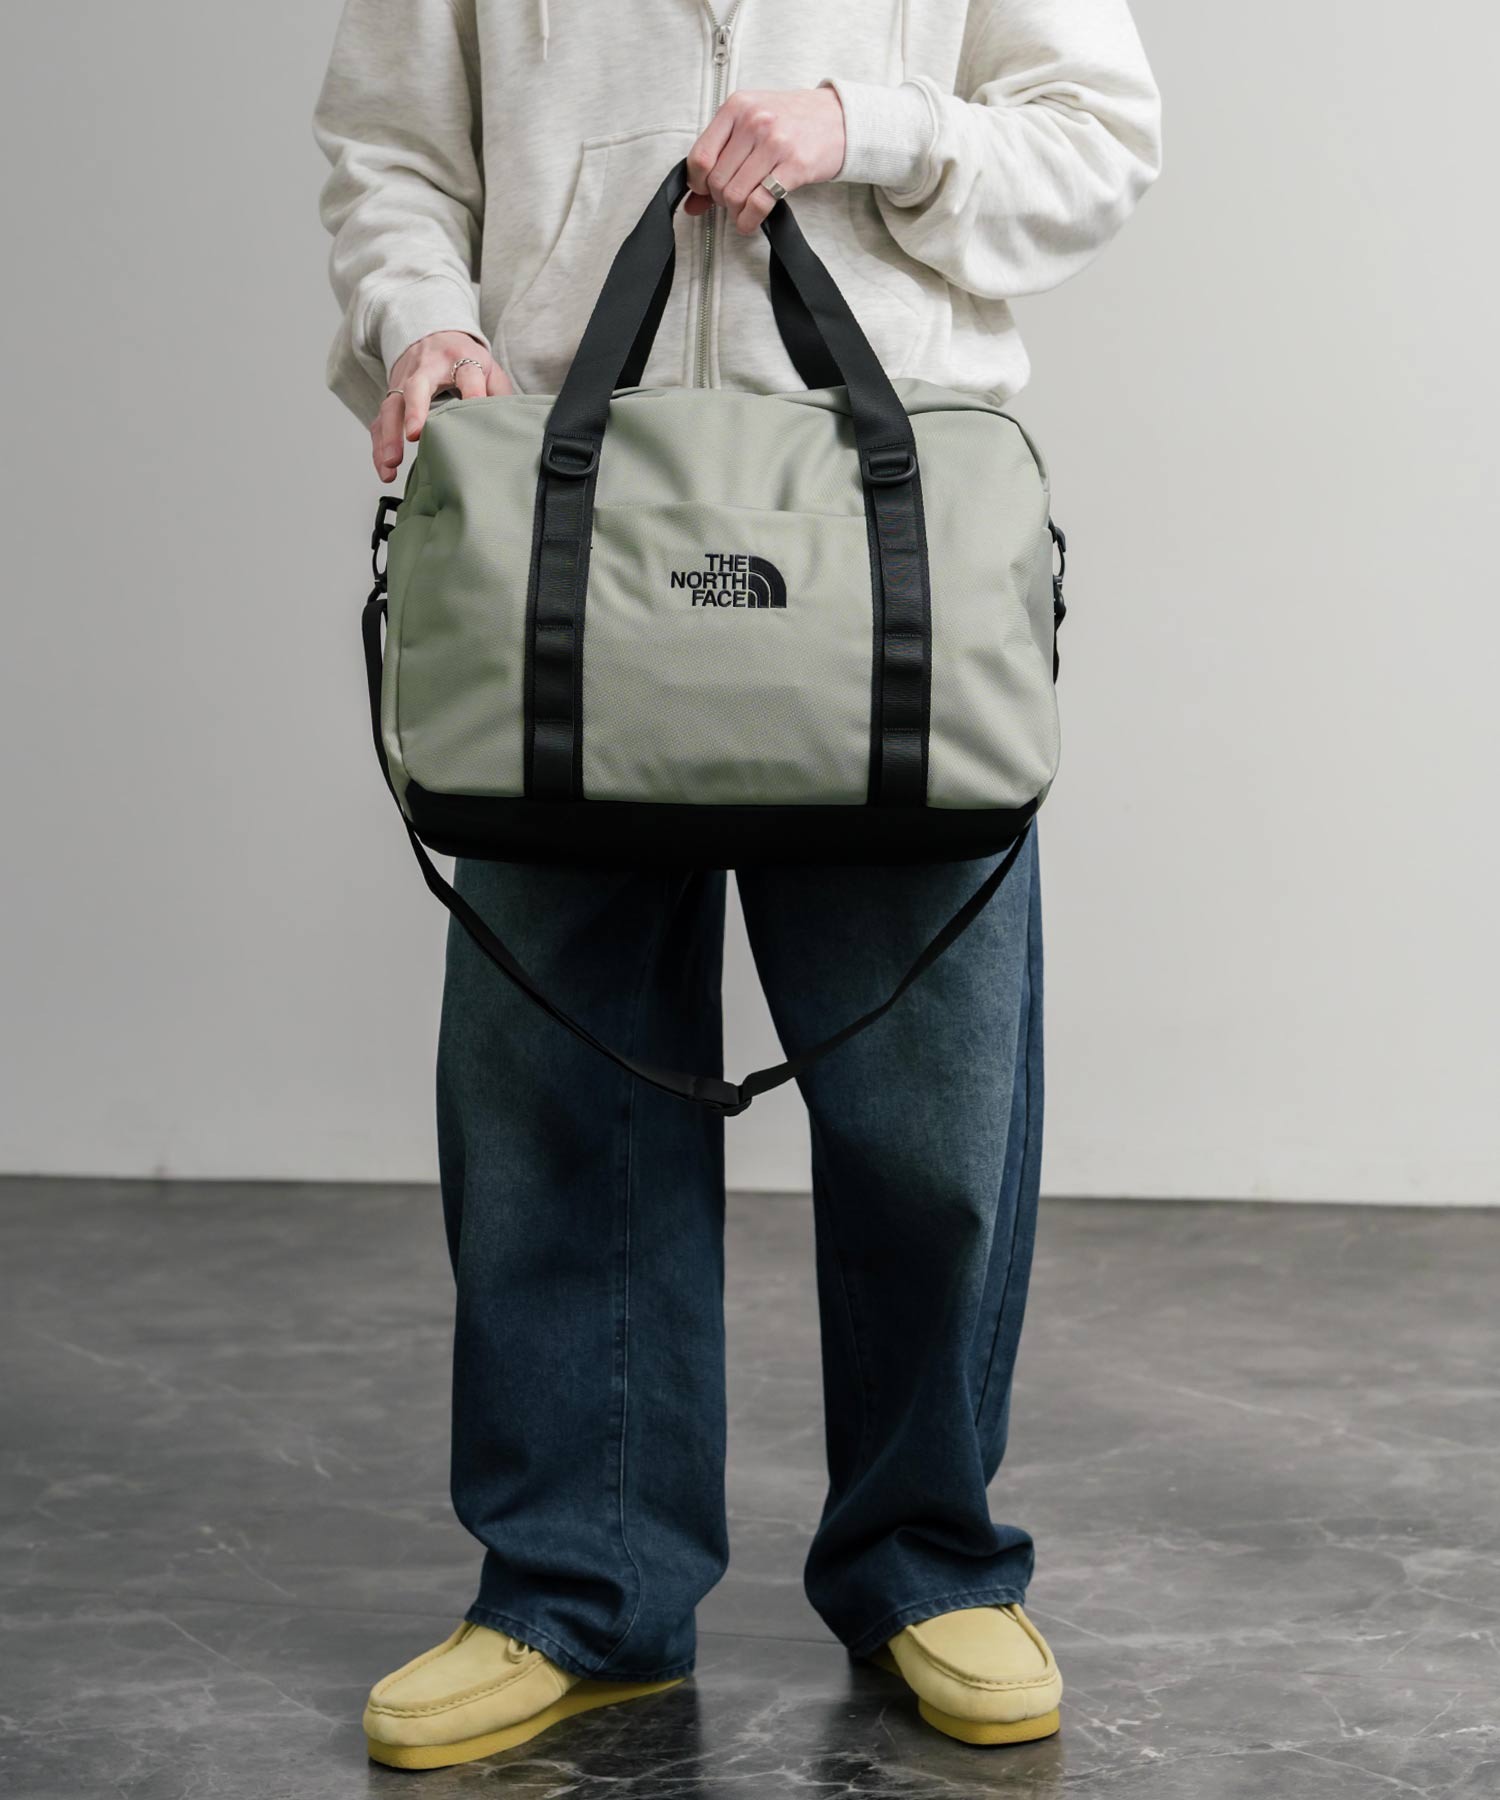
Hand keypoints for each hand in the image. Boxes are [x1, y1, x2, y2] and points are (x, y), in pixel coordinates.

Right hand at [373, 331, 512, 479]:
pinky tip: (386, 469)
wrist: (431, 334)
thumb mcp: (487, 367)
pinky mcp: (391, 398)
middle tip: (414, 435)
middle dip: (415, 410)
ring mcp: (404, 382)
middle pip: (417, 386)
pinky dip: (379, 447)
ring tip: (392, 462)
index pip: (467, 374)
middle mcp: (426, 368)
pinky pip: (380, 422)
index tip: (473, 410)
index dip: (472, 393)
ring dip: (389, 436)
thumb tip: (513, 424)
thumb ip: (500, 393)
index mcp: (458, 359)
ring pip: (391, 407)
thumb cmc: (462, 358)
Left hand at [685, 86, 845, 235]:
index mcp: (737, 106)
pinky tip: (749, 222)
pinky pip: (759, 204)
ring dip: (736, 212)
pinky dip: (749, 221)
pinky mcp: (794, 166)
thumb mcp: (752, 123)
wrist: (839, 118)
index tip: (705, 190)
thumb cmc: (792, 120)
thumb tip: (691, 203)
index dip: (697, 183)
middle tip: (733, 198)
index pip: (700, 157)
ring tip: (744, 209)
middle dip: (720, 199)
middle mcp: (754, 121)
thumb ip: (720, 156)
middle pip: (717, 181)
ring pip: (735, 195)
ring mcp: (775, 143)